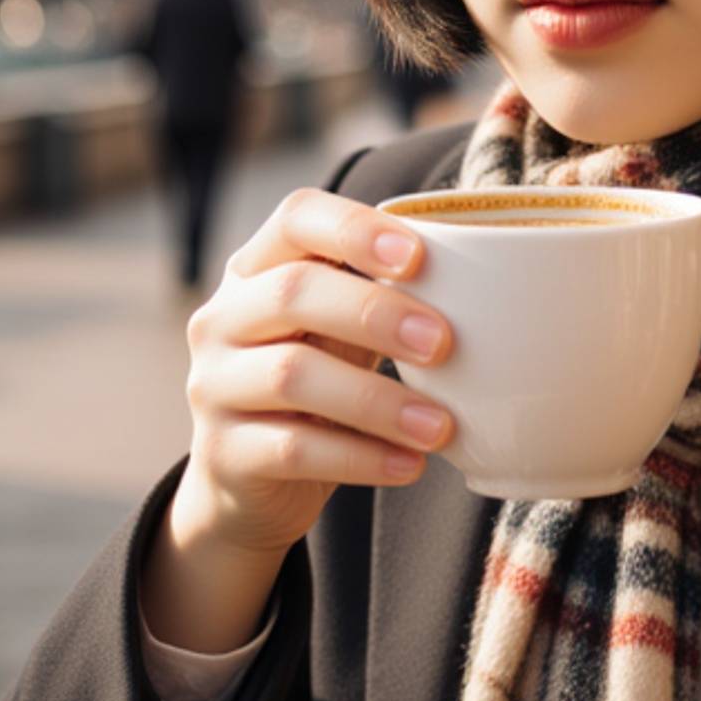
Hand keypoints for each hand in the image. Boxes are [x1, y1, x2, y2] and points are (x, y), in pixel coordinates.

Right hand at [146, 188, 455, 642]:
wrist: (245, 482)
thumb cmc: (316, 381)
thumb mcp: (338, 330)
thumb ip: (381, 296)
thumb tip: (487, 279)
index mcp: (256, 268)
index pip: (295, 218)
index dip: (357, 229)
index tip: (420, 256)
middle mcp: (222, 317)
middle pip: (293, 292)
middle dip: (376, 313)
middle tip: (445, 344)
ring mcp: (214, 385)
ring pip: (292, 376)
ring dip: (378, 400)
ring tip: (441, 426)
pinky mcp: (222, 453)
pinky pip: (294, 449)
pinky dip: (361, 458)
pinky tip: (410, 465)